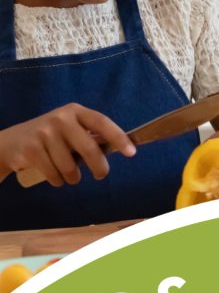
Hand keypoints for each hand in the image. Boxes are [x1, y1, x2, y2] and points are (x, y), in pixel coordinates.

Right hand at [0, 104, 135, 186]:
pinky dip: (58, 181)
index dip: (118, 137)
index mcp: (76, 112)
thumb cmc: (51, 138)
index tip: (131, 152)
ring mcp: (45, 132)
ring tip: (70, 175)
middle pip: (89, 149)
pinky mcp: (32, 148)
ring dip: (73, 178)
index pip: (102, 122)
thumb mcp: (70, 130)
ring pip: (71, 167)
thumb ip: (90, 137)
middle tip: (101, 175)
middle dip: (99, 167)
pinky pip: (54, 174)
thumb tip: (121, 149)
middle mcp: (61, 118)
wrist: (12, 142)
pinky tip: (55, 176)